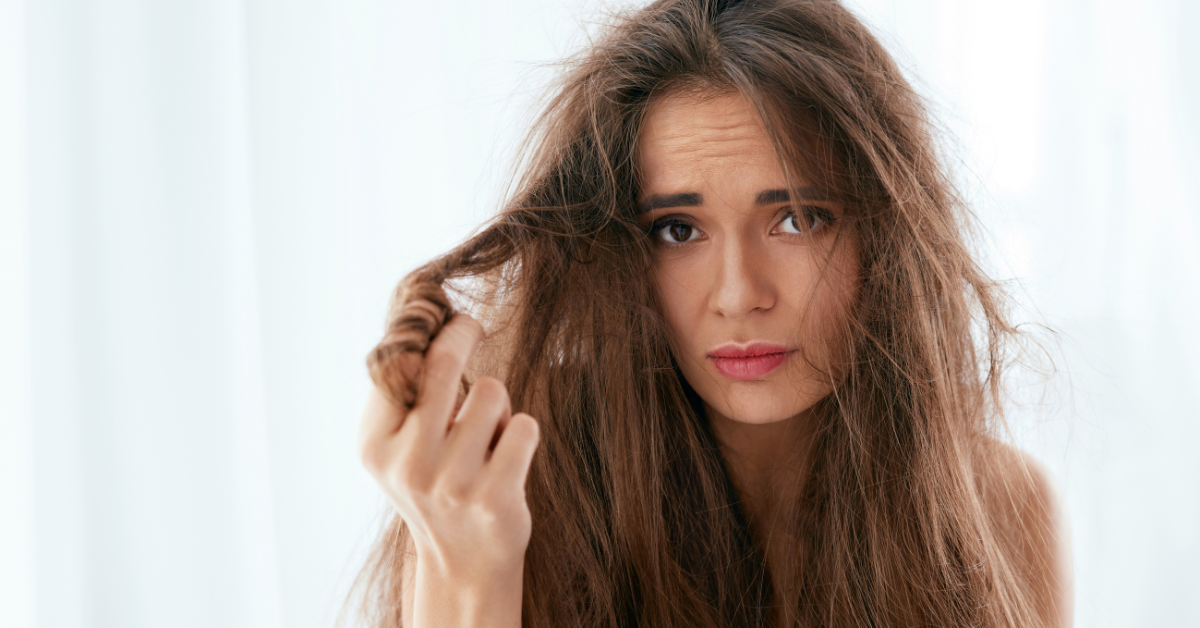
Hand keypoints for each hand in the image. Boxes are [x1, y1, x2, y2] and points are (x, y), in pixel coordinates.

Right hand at [358, 313, 540, 580]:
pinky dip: (522, 432)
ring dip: (497, 403)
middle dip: (462, 332)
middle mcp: (408, 464)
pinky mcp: (495, 497)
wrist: (464, 563)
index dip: (427, 329)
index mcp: (376, 446)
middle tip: (471, 325)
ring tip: (487, 435)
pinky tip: (508, 459)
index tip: (445, 316)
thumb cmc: (435, 483)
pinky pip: (524, 426)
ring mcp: (452, 483)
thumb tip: (422, 318)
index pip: (397, 363)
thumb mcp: (399, 446)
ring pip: (491, 391)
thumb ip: (402, 393)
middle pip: (442, 363)